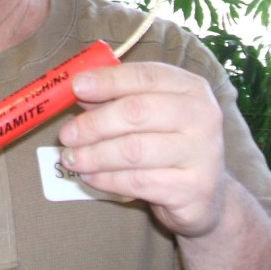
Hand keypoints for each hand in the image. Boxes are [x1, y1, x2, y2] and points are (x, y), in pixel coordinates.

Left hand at [58, 62, 225, 237]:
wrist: (204, 194)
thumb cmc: (167, 142)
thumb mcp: (148, 113)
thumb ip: (115, 99)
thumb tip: (76, 90)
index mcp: (190, 87)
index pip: (144, 76)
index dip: (107, 80)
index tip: (75, 87)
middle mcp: (202, 116)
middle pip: (136, 112)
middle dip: (93, 123)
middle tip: (66, 134)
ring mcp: (202, 154)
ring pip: (133, 150)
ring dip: (94, 155)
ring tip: (71, 158)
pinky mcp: (193, 189)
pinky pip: (138, 182)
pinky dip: (107, 179)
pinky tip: (90, 176)